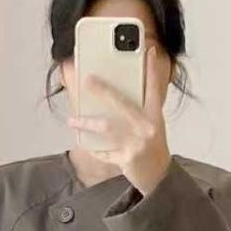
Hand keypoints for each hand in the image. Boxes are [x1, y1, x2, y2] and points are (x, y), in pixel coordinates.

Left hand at [67, 44, 172, 195]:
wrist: (158, 178)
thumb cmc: (152, 147)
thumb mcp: (153, 125)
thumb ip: (141, 109)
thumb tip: (115, 94)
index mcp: (155, 117)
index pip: (154, 89)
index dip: (152, 70)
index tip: (149, 51)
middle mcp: (147, 128)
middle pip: (122, 104)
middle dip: (103, 90)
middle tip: (88, 80)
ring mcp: (136, 144)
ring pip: (107, 128)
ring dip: (87, 122)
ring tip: (73, 119)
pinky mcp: (127, 159)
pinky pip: (104, 151)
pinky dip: (94, 147)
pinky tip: (83, 141)